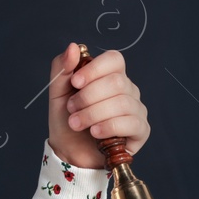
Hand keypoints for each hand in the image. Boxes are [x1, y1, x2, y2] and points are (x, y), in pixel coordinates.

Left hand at [47, 42, 149, 169]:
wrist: (69, 151)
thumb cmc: (67, 120)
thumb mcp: (57, 92)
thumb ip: (62, 68)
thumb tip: (73, 47)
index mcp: (110, 75)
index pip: (114, 59)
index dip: (94, 69)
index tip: (75, 83)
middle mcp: (127, 89)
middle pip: (116, 82)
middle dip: (88, 97)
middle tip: (71, 109)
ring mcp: (136, 109)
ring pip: (122, 103)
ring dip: (93, 114)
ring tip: (76, 124)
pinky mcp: (141, 130)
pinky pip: (131, 123)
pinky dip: (108, 127)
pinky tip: (95, 133)